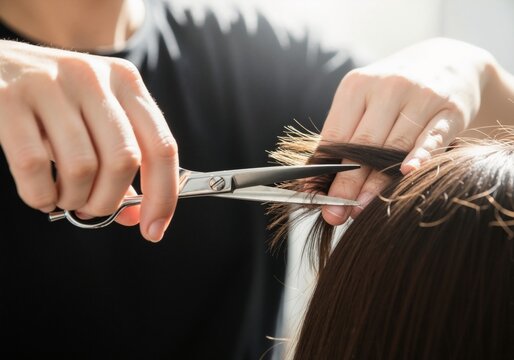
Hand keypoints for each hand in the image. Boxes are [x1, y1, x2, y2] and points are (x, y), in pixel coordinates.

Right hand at [0, 40, 177, 240]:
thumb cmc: (51, 104)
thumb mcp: (93, 122)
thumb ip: (118, 162)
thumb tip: (136, 215)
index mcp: (125, 82)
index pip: (162, 146)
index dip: (163, 196)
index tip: (153, 229)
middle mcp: (94, 77)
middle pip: (124, 160)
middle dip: (108, 201)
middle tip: (91, 210)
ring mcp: (50, 83)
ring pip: (82, 167)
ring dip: (74, 200)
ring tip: (63, 198)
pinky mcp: (8, 97)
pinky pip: (33, 166)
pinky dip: (40, 195)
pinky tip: (39, 195)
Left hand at [320, 37, 495, 224]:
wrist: (446, 63)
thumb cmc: (392, 93)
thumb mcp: (363, 102)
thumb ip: (342, 136)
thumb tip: (317, 182)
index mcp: (356, 85)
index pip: (335, 136)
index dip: (324, 171)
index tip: (316, 198)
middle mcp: (386, 87)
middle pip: (361, 146)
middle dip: (346, 184)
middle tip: (336, 213)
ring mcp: (420, 95)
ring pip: (393, 147)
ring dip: (376, 183)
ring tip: (361, 209)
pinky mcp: (450, 109)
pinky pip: (432, 137)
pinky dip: (420, 155)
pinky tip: (407, 172)